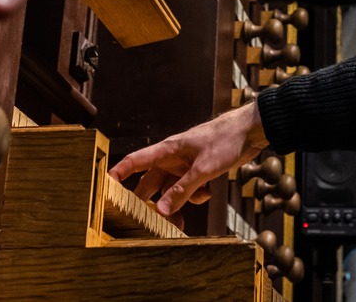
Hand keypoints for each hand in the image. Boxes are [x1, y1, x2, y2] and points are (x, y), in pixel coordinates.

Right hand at [109, 103, 268, 215]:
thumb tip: (161, 210)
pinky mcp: (199, 171)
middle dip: (149, 202)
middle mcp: (173, 158)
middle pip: (151, 183)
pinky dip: (195, 195)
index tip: (104, 185)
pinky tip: (207, 191)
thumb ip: (182, 190)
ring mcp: (186, 165)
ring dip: (175, 204)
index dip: (118, 172)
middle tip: (145, 222)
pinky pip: (189, 189)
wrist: (251, 132)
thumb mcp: (203, 169)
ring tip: (179, 224)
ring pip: (171, 190)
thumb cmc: (226, 139)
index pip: (136, 161)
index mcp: (168, 150)